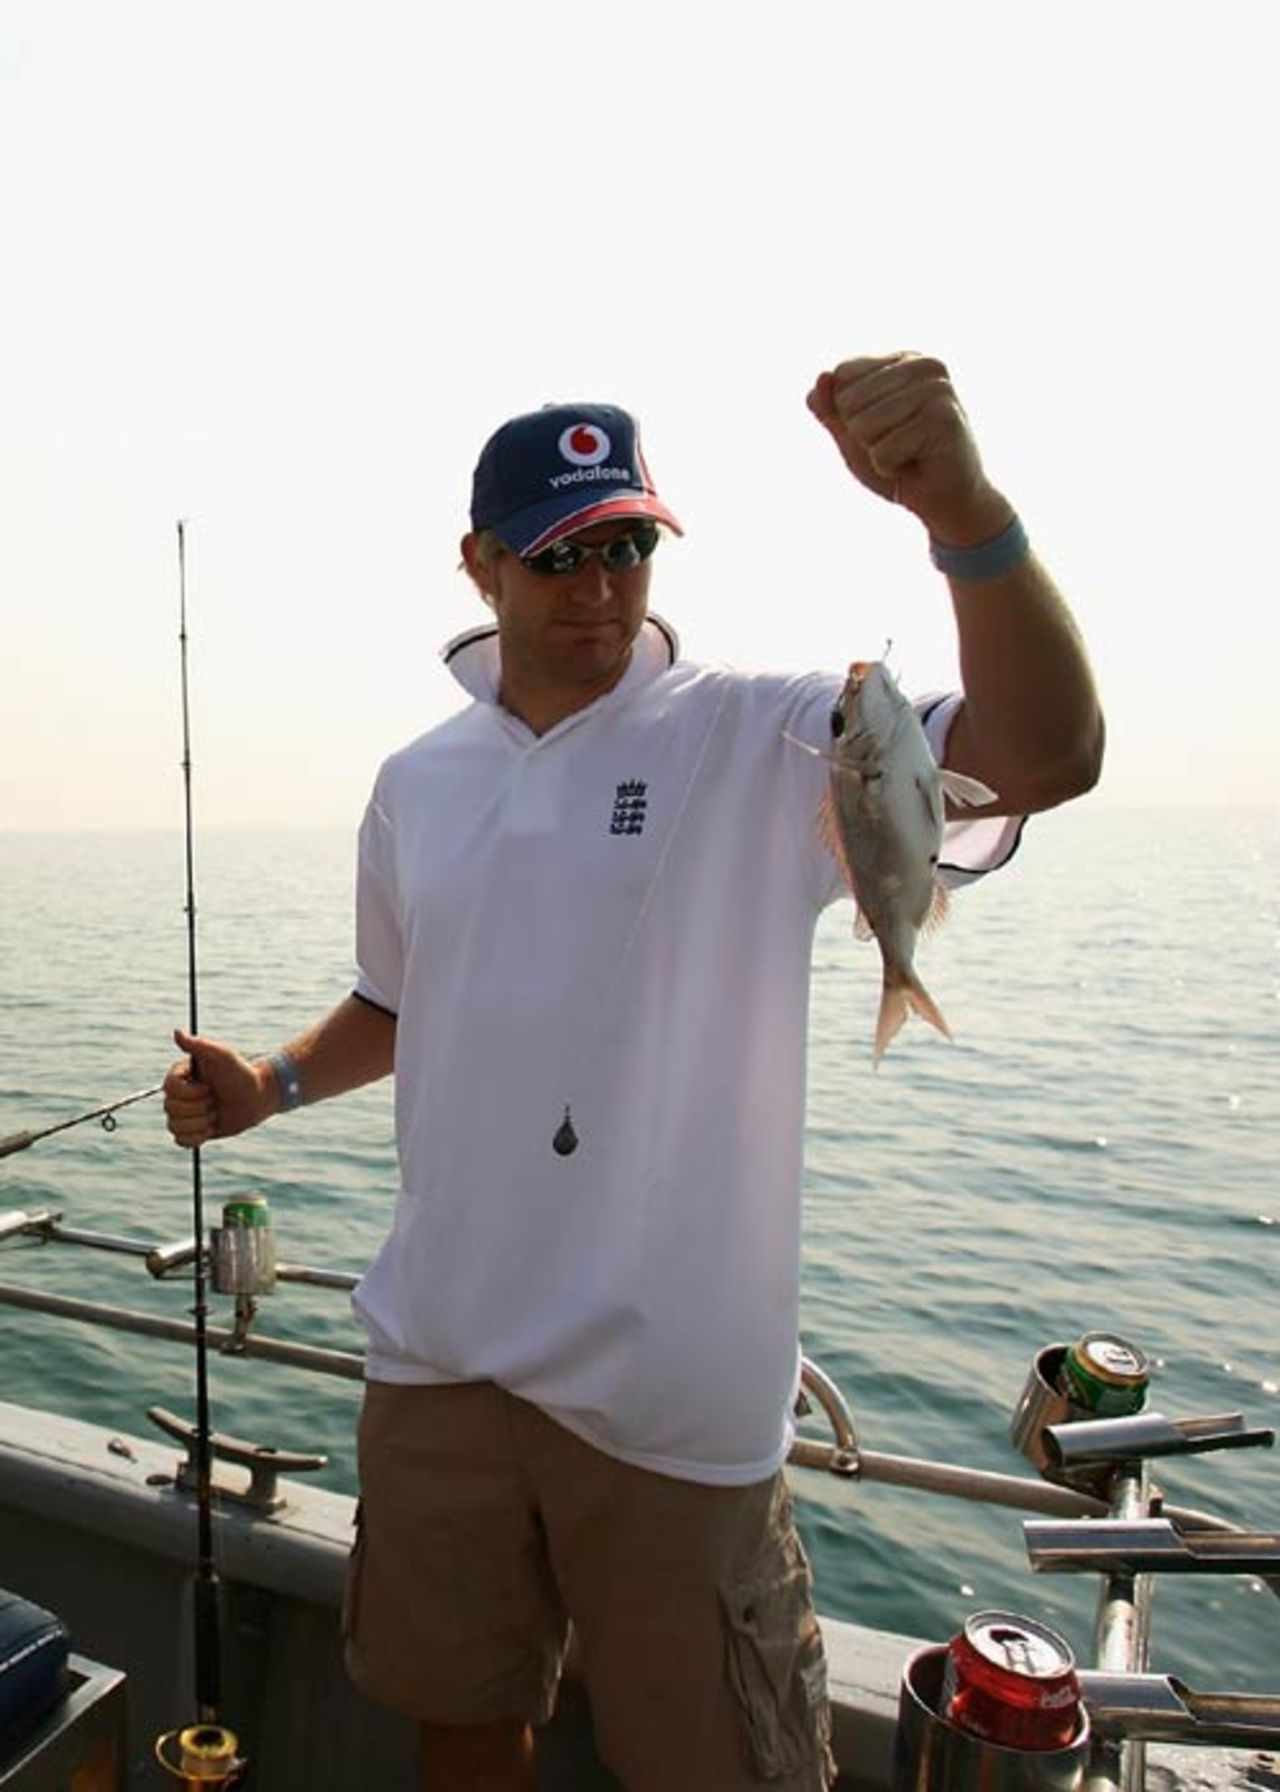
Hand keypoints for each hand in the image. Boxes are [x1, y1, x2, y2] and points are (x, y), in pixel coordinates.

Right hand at [164, 1028, 272, 1146]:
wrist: (257, 1098)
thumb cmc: (241, 1074)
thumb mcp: (223, 1056)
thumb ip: (199, 1045)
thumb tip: (176, 1032)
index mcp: (180, 1076)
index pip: (169, 1088)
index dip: (190, 1093)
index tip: (209, 1088)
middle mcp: (178, 1094)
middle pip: (171, 1109)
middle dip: (199, 1108)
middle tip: (216, 1099)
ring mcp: (184, 1113)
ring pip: (174, 1127)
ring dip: (201, 1123)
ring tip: (215, 1113)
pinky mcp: (191, 1130)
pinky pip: (181, 1141)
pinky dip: (197, 1137)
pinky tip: (211, 1127)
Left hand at [806, 353, 1013, 544]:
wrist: (944, 500)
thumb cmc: (899, 463)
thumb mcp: (853, 434)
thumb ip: (830, 407)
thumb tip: (821, 377)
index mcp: (901, 360)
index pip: (842, 374)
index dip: (848, 414)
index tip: (882, 428)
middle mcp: (923, 364)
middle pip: (849, 401)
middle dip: (863, 436)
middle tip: (897, 444)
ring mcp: (937, 389)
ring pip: (863, 426)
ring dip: (877, 453)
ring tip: (907, 454)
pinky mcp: (943, 419)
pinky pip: (883, 452)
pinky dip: (890, 468)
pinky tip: (918, 464)